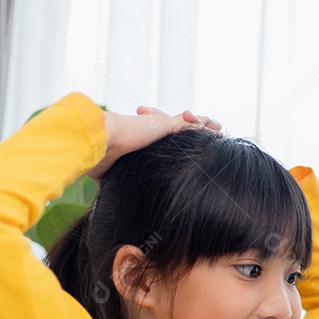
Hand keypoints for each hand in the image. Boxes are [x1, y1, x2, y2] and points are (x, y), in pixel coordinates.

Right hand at [88, 106, 222, 181]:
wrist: (101, 141)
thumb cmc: (100, 156)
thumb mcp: (110, 172)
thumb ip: (115, 180)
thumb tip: (110, 196)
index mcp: (139, 136)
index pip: (157, 135)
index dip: (168, 136)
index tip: (176, 142)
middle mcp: (151, 127)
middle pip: (175, 124)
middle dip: (190, 125)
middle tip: (203, 130)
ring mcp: (160, 124)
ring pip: (187, 121)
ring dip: (203, 124)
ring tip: (218, 128)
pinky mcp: (167, 125)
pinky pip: (193, 126)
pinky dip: (206, 128)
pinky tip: (218, 131)